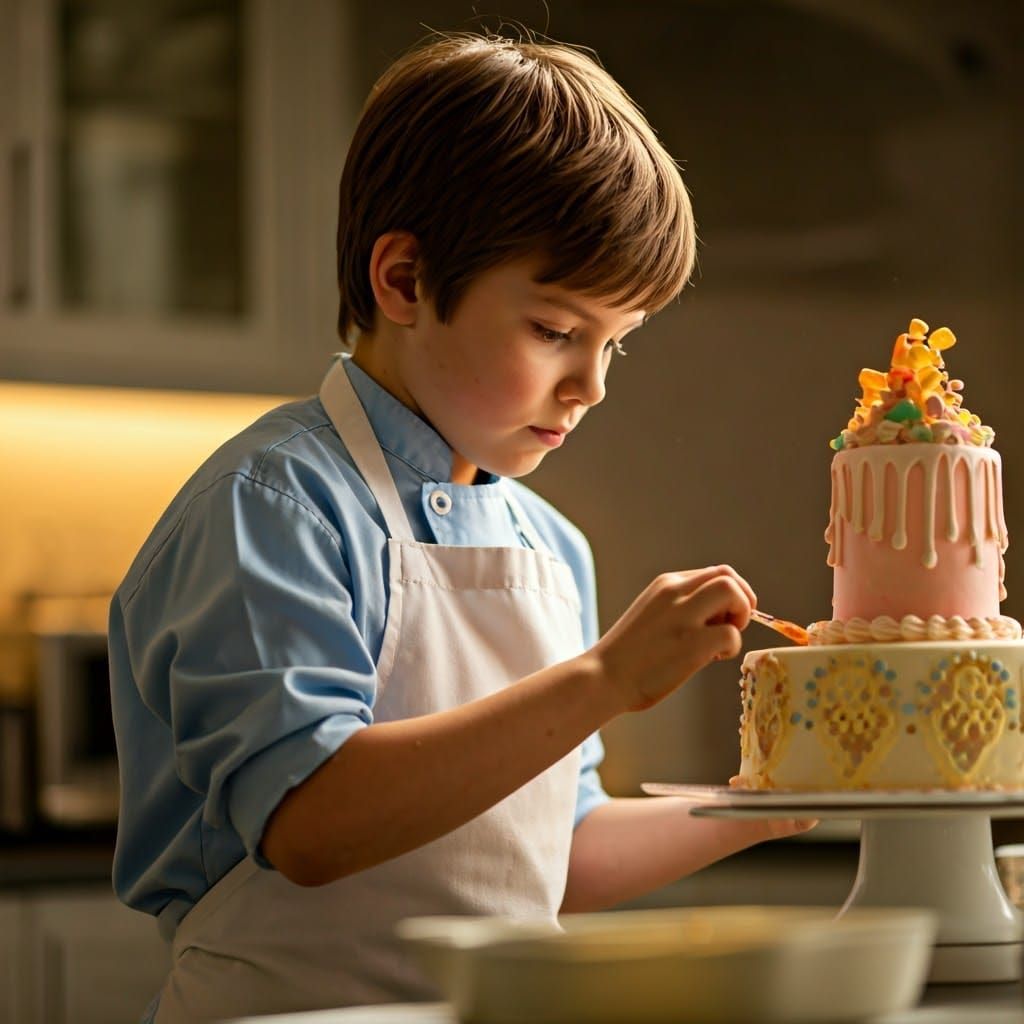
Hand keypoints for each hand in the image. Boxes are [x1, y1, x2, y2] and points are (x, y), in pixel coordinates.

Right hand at [591, 565, 755, 712]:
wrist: (602, 677)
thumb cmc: (627, 655)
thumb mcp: (652, 613)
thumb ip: (681, 606)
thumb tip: (719, 615)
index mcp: (665, 584)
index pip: (715, 573)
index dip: (730, 594)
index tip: (722, 617)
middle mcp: (675, 592)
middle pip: (728, 576)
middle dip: (742, 599)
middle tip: (732, 625)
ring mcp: (683, 616)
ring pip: (733, 592)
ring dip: (740, 615)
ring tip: (723, 639)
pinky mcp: (691, 643)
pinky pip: (732, 635)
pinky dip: (731, 647)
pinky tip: (711, 659)